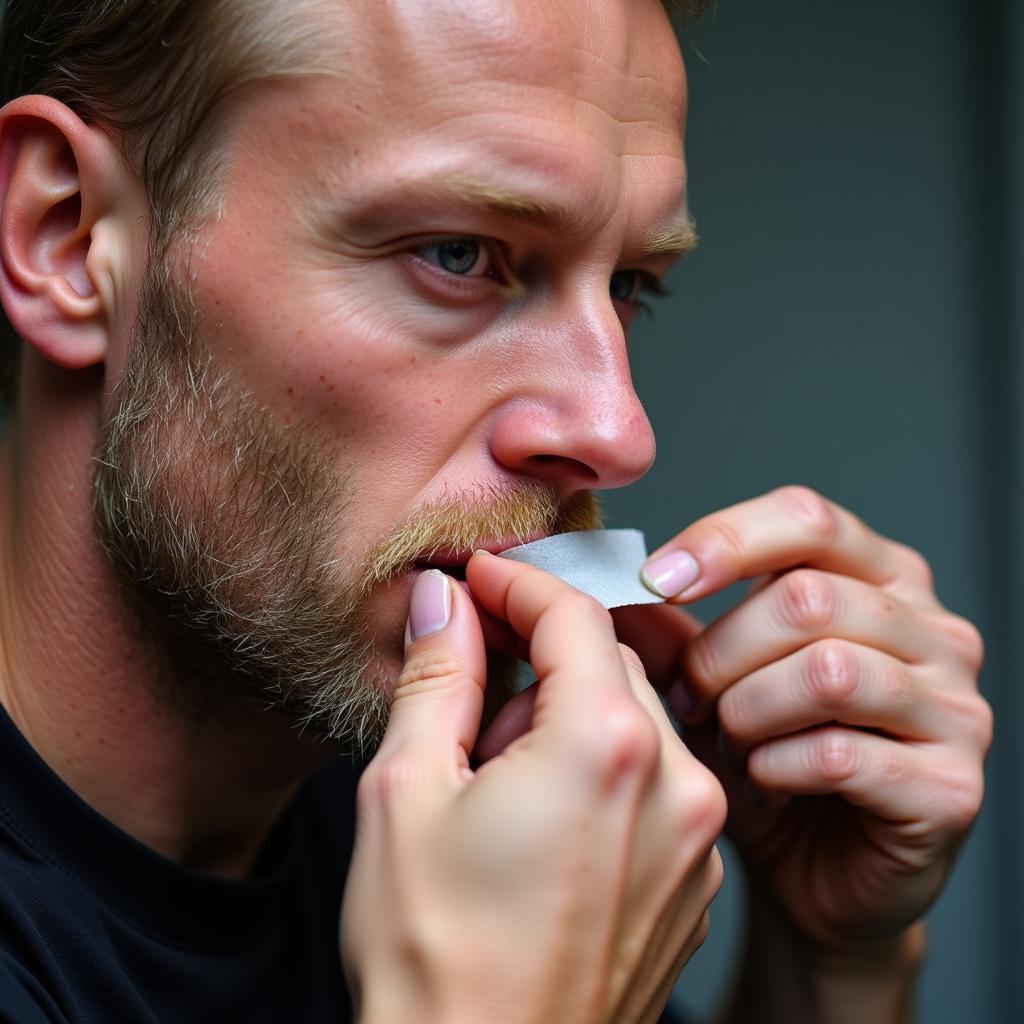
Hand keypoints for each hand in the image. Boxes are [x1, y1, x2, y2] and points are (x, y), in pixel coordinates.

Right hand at [341, 555, 726, 1023]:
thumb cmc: (434, 956)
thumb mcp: (407, 792)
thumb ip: (439, 676)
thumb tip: (445, 603)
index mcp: (603, 748)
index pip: (575, 613)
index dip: (518, 582)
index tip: (478, 579)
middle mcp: (675, 786)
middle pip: (612, 662)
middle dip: (542, 656)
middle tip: (475, 692)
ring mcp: (695, 841)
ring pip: (637, 722)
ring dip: (571, 718)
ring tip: (501, 782)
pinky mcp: (693, 882)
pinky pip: (658, 785)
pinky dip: (605, 772)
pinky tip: (544, 825)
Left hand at [615, 487, 990, 986]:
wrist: (818, 877)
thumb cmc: (768, 762)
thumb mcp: (711, 683)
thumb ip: (672, 631)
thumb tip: (611, 588)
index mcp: (880, 578)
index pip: (806, 519)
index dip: (723, 541)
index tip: (657, 581)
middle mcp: (934, 630)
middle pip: (805, 599)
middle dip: (720, 653)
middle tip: (688, 699)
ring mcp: (957, 707)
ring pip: (825, 672)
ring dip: (748, 712)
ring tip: (731, 741)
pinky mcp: (953, 785)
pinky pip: (839, 755)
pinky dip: (775, 769)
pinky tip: (766, 782)